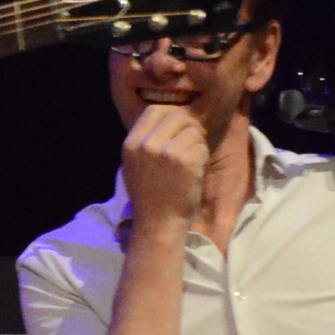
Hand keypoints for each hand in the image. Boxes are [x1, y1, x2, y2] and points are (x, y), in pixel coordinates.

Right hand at [122, 103, 210, 229]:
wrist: (158, 224)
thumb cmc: (149, 197)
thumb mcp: (135, 165)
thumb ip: (146, 141)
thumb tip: (170, 116)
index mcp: (131, 143)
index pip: (153, 110)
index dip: (171, 113)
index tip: (180, 125)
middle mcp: (146, 144)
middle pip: (176, 115)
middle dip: (190, 125)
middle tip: (195, 140)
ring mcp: (166, 152)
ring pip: (192, 130)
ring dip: (198, 143)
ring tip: (193, 161)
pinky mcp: (185, 161)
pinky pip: (202, 146)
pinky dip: (204, 157)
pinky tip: (197, 170)